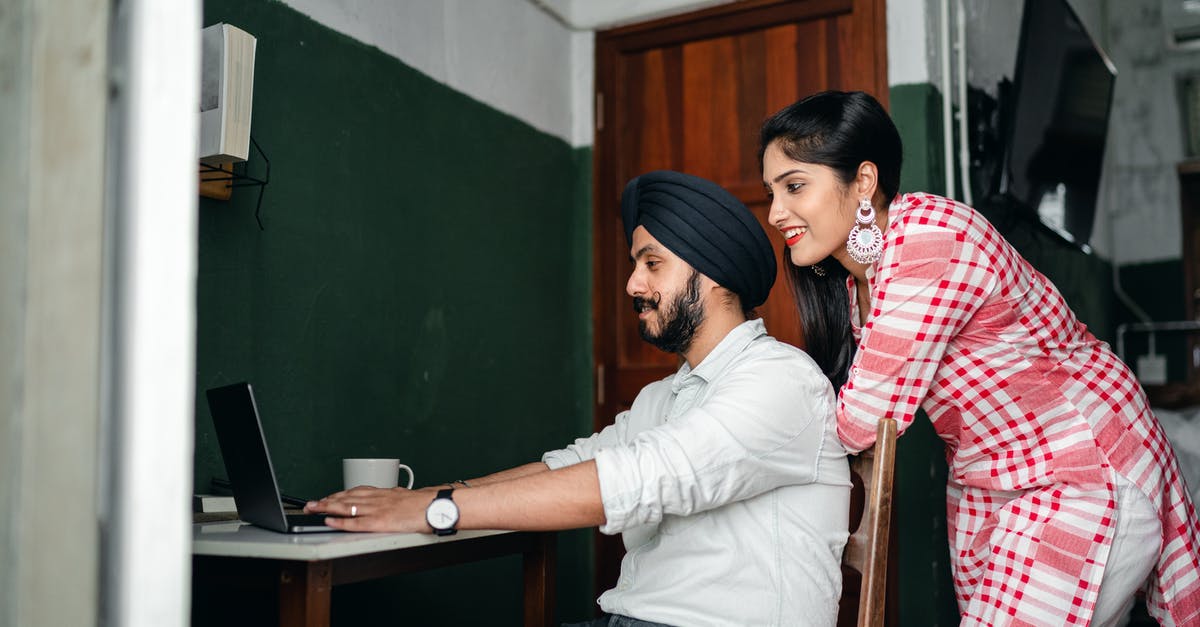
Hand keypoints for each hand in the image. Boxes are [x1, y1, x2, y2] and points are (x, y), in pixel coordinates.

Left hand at [303, 486, 431, 532]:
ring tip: (313, 509)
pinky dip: (340, 521)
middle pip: (346, 497)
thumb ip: (395, 498)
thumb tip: (392, 499)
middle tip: (310, 504)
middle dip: (326, 500)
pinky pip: (356, 522)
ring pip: (347, 506)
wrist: (436, 506)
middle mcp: (377, 499)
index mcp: (384, 493)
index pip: (356, 491)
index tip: (327, 496)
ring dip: (327, 507)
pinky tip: (329, 521)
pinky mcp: (379, 522)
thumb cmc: (426, 504)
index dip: (339, 494)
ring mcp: (377, 509)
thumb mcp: (407, 497)